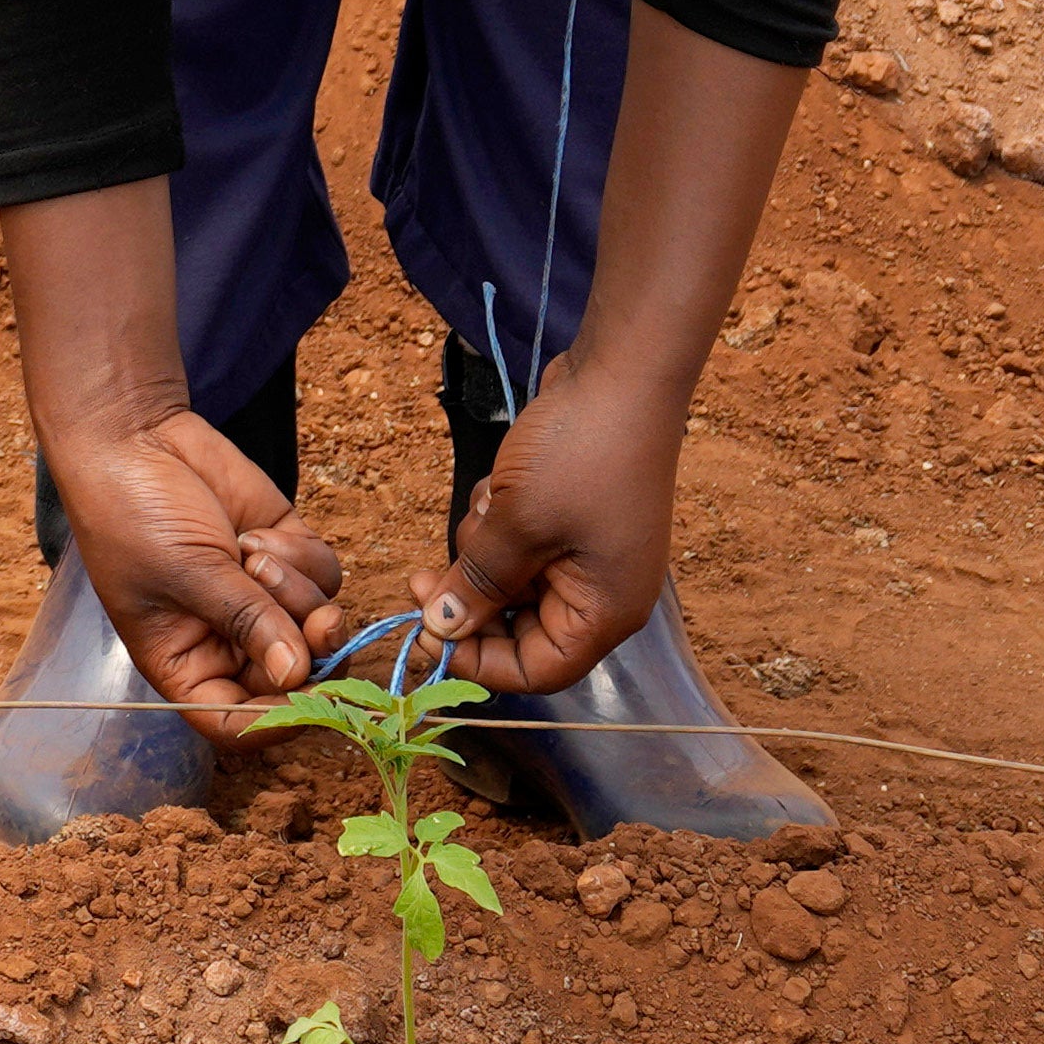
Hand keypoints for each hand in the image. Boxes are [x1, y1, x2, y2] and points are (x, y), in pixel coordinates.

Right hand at [41, 397, 343, 726]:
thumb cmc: (130, 513)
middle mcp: (226, 639)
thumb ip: (246, 622)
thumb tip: (297, 677)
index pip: (237, 722)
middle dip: (311, 651)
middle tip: (319, 623)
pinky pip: (325, 577)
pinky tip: (260, 532)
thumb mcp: (185, 573)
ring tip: (250, 552)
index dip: (276, 721)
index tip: (310, 697)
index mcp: (184, 662)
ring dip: (296, 591)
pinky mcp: (285, 556)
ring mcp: (260, 597)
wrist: (132, 434)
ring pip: (317, 624)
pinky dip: (303, 557)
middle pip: (294, 679)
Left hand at [418, 382, 681, 700]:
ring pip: (509, 579)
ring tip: (489, 503)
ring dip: (482, 548)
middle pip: (520, 626)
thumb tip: (442, 631)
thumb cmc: (580, 454)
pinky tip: (501, 481)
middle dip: (472, 597)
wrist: (621, 372)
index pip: (539, 670)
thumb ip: (479, 583)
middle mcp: (601, 591)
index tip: (426, 634)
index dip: (479, 662)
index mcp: (606, 611)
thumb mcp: (517, 524)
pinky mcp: (568, 516)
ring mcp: (586, 551)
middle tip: (423, 575)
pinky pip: (516, 539)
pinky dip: (497, 519)